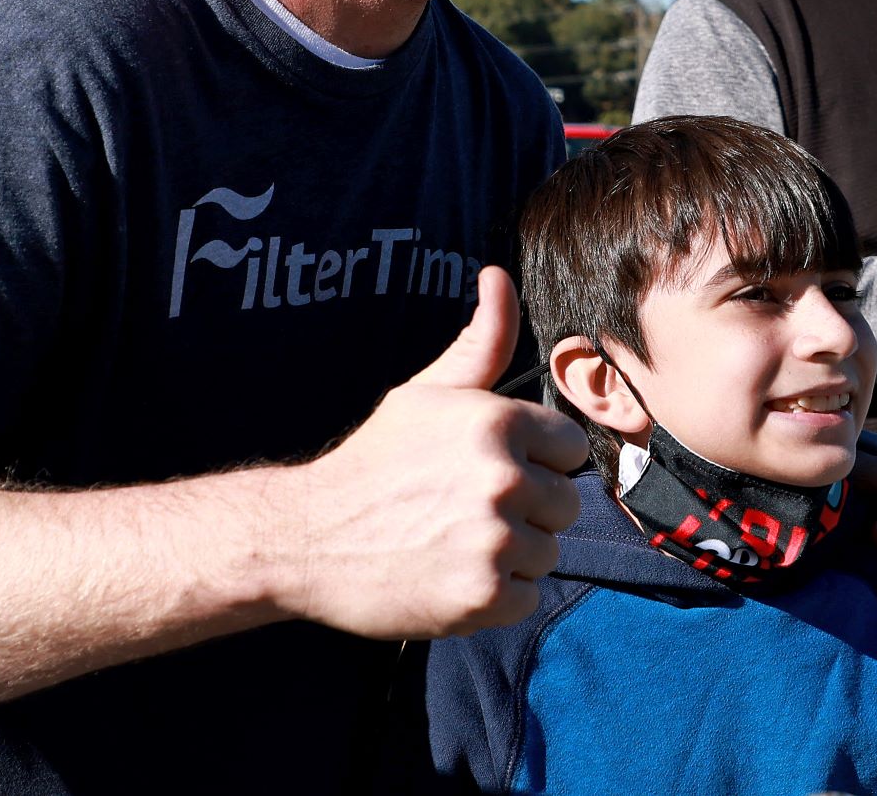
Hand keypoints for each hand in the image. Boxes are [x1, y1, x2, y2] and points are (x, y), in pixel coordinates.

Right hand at [292, 266, 587, 639]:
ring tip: (456, 542)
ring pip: (548, 553)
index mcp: (498, 422)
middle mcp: (503, 479)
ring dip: (512, 555)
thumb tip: (497, 276)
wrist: (306, 537)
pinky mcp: (482, 597)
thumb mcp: (427, 392)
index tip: (495, 470)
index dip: (537, 460)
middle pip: (565, 504)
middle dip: (528, 509)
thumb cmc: (375, 460)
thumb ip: (481, 340)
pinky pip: (527, 599)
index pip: (570, 449)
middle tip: (468, 510)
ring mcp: (493, 541)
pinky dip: (496, 596)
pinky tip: (451, 574)